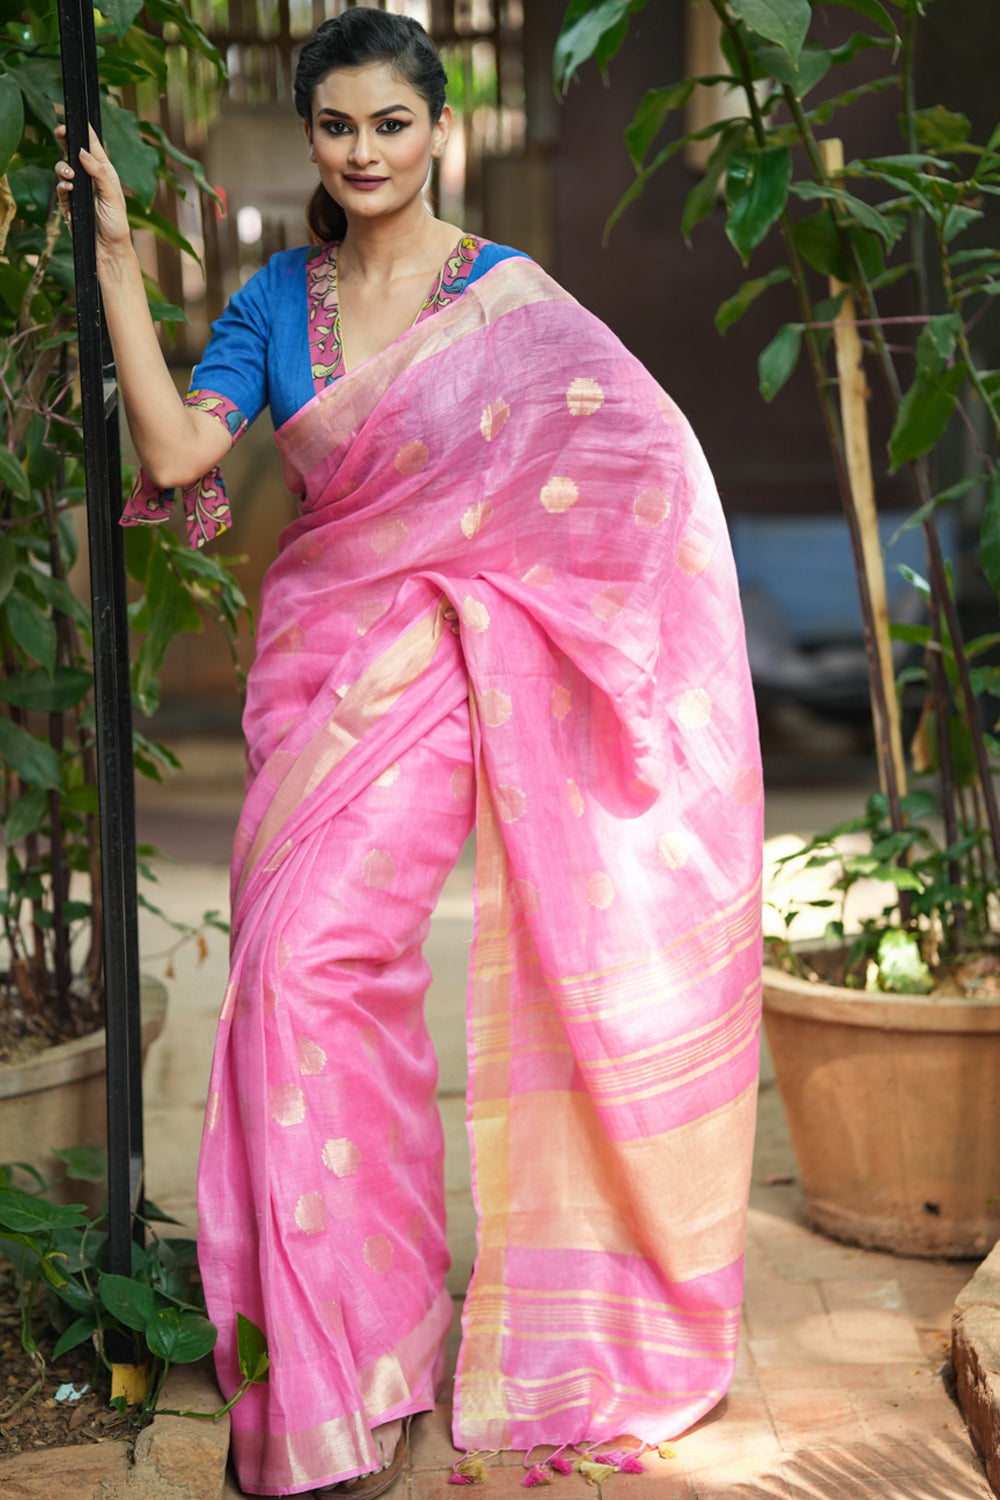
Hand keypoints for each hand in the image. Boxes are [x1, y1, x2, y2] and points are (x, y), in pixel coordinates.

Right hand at [55, 123, 131, 255]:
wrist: (107, 249)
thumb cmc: (116, 223)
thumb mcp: (112, 195)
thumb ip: (98, 173)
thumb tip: (82, 152)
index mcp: (105, 172)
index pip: (93, 146)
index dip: (83, 132)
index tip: (74, 120)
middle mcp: (90, 178)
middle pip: (73, 152)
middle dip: (65, 140)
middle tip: (60, 132)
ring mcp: (78, 189)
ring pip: (63, 168)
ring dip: (63, 167)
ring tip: (69, 175)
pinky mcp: (69, 202)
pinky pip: (60, 188)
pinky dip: (62, 186)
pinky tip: (68, 188)